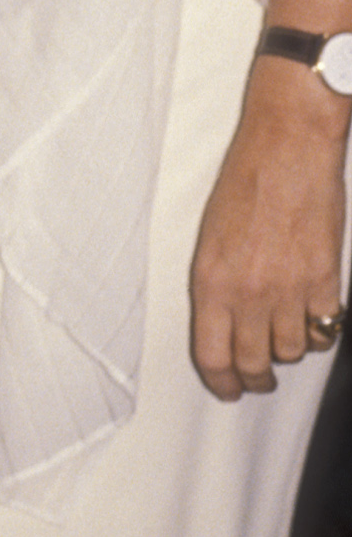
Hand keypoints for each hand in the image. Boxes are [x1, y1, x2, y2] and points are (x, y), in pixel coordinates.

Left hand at [191, 50, 348, 399]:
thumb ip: (217, 283)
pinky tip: (312, 320)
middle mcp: (248, 292)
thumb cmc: (245, 180)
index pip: (212, 355)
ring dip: (286, 349)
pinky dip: (318, 332)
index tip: (228, 389)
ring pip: (290, 351)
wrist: (288, 147)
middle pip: (252, 362)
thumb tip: (223, 322)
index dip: (221, 382)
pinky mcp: (325, 281)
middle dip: (254, 378)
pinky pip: (323, 330)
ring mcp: (290, 290)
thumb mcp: (210, 235)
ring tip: (283, 337)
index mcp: (210, 280)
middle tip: (258, 379)